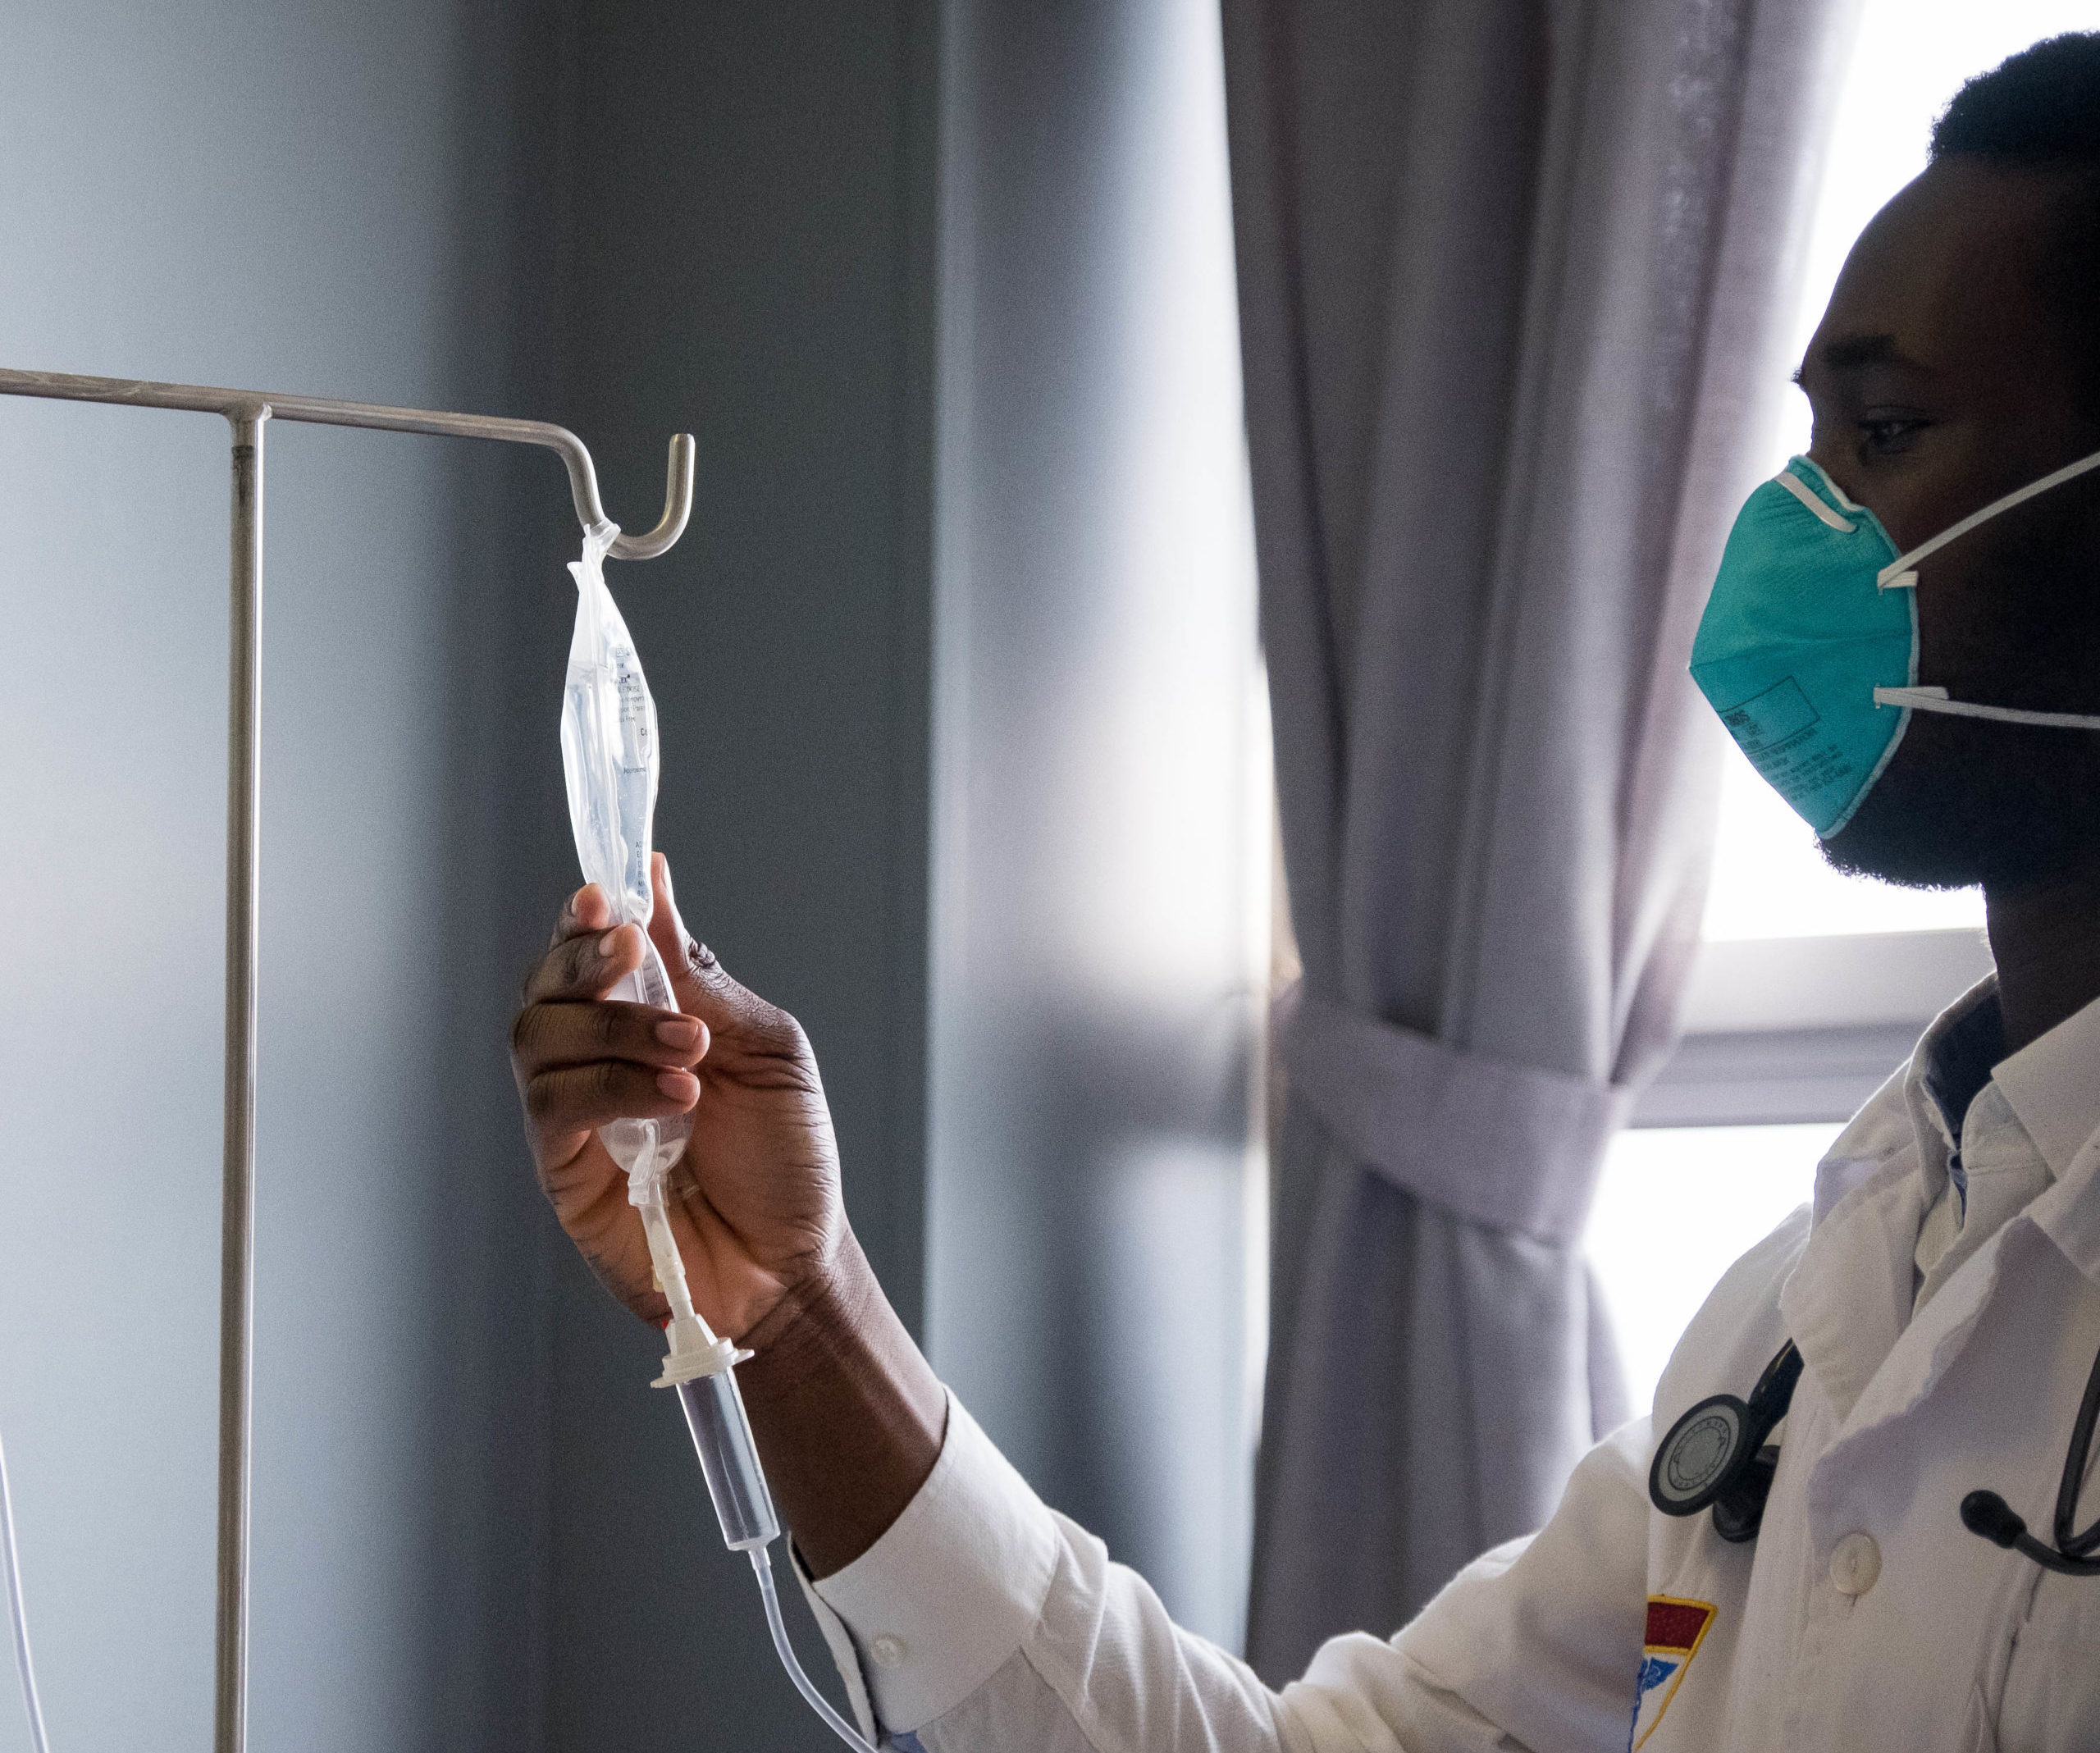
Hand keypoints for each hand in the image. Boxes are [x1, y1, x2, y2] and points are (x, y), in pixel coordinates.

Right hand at [510, 853, 845, 1339]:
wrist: (792, 1260)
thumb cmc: (783, 1159)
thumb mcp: (766, 1048)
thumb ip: (700, 975)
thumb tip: (654, 883)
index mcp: (642, 1022)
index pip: (585, 954)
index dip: (582, 920)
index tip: (602, 897)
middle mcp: (595, 1062)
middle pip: (545, 987)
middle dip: (583, 961)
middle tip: (632, 956)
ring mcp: (573, 1117)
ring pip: (538, 1039)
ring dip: (614, 1029)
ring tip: (690, 1053)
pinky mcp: (562, 1172)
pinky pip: (552, 1107)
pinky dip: (612, 1086)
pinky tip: (675, 1099)